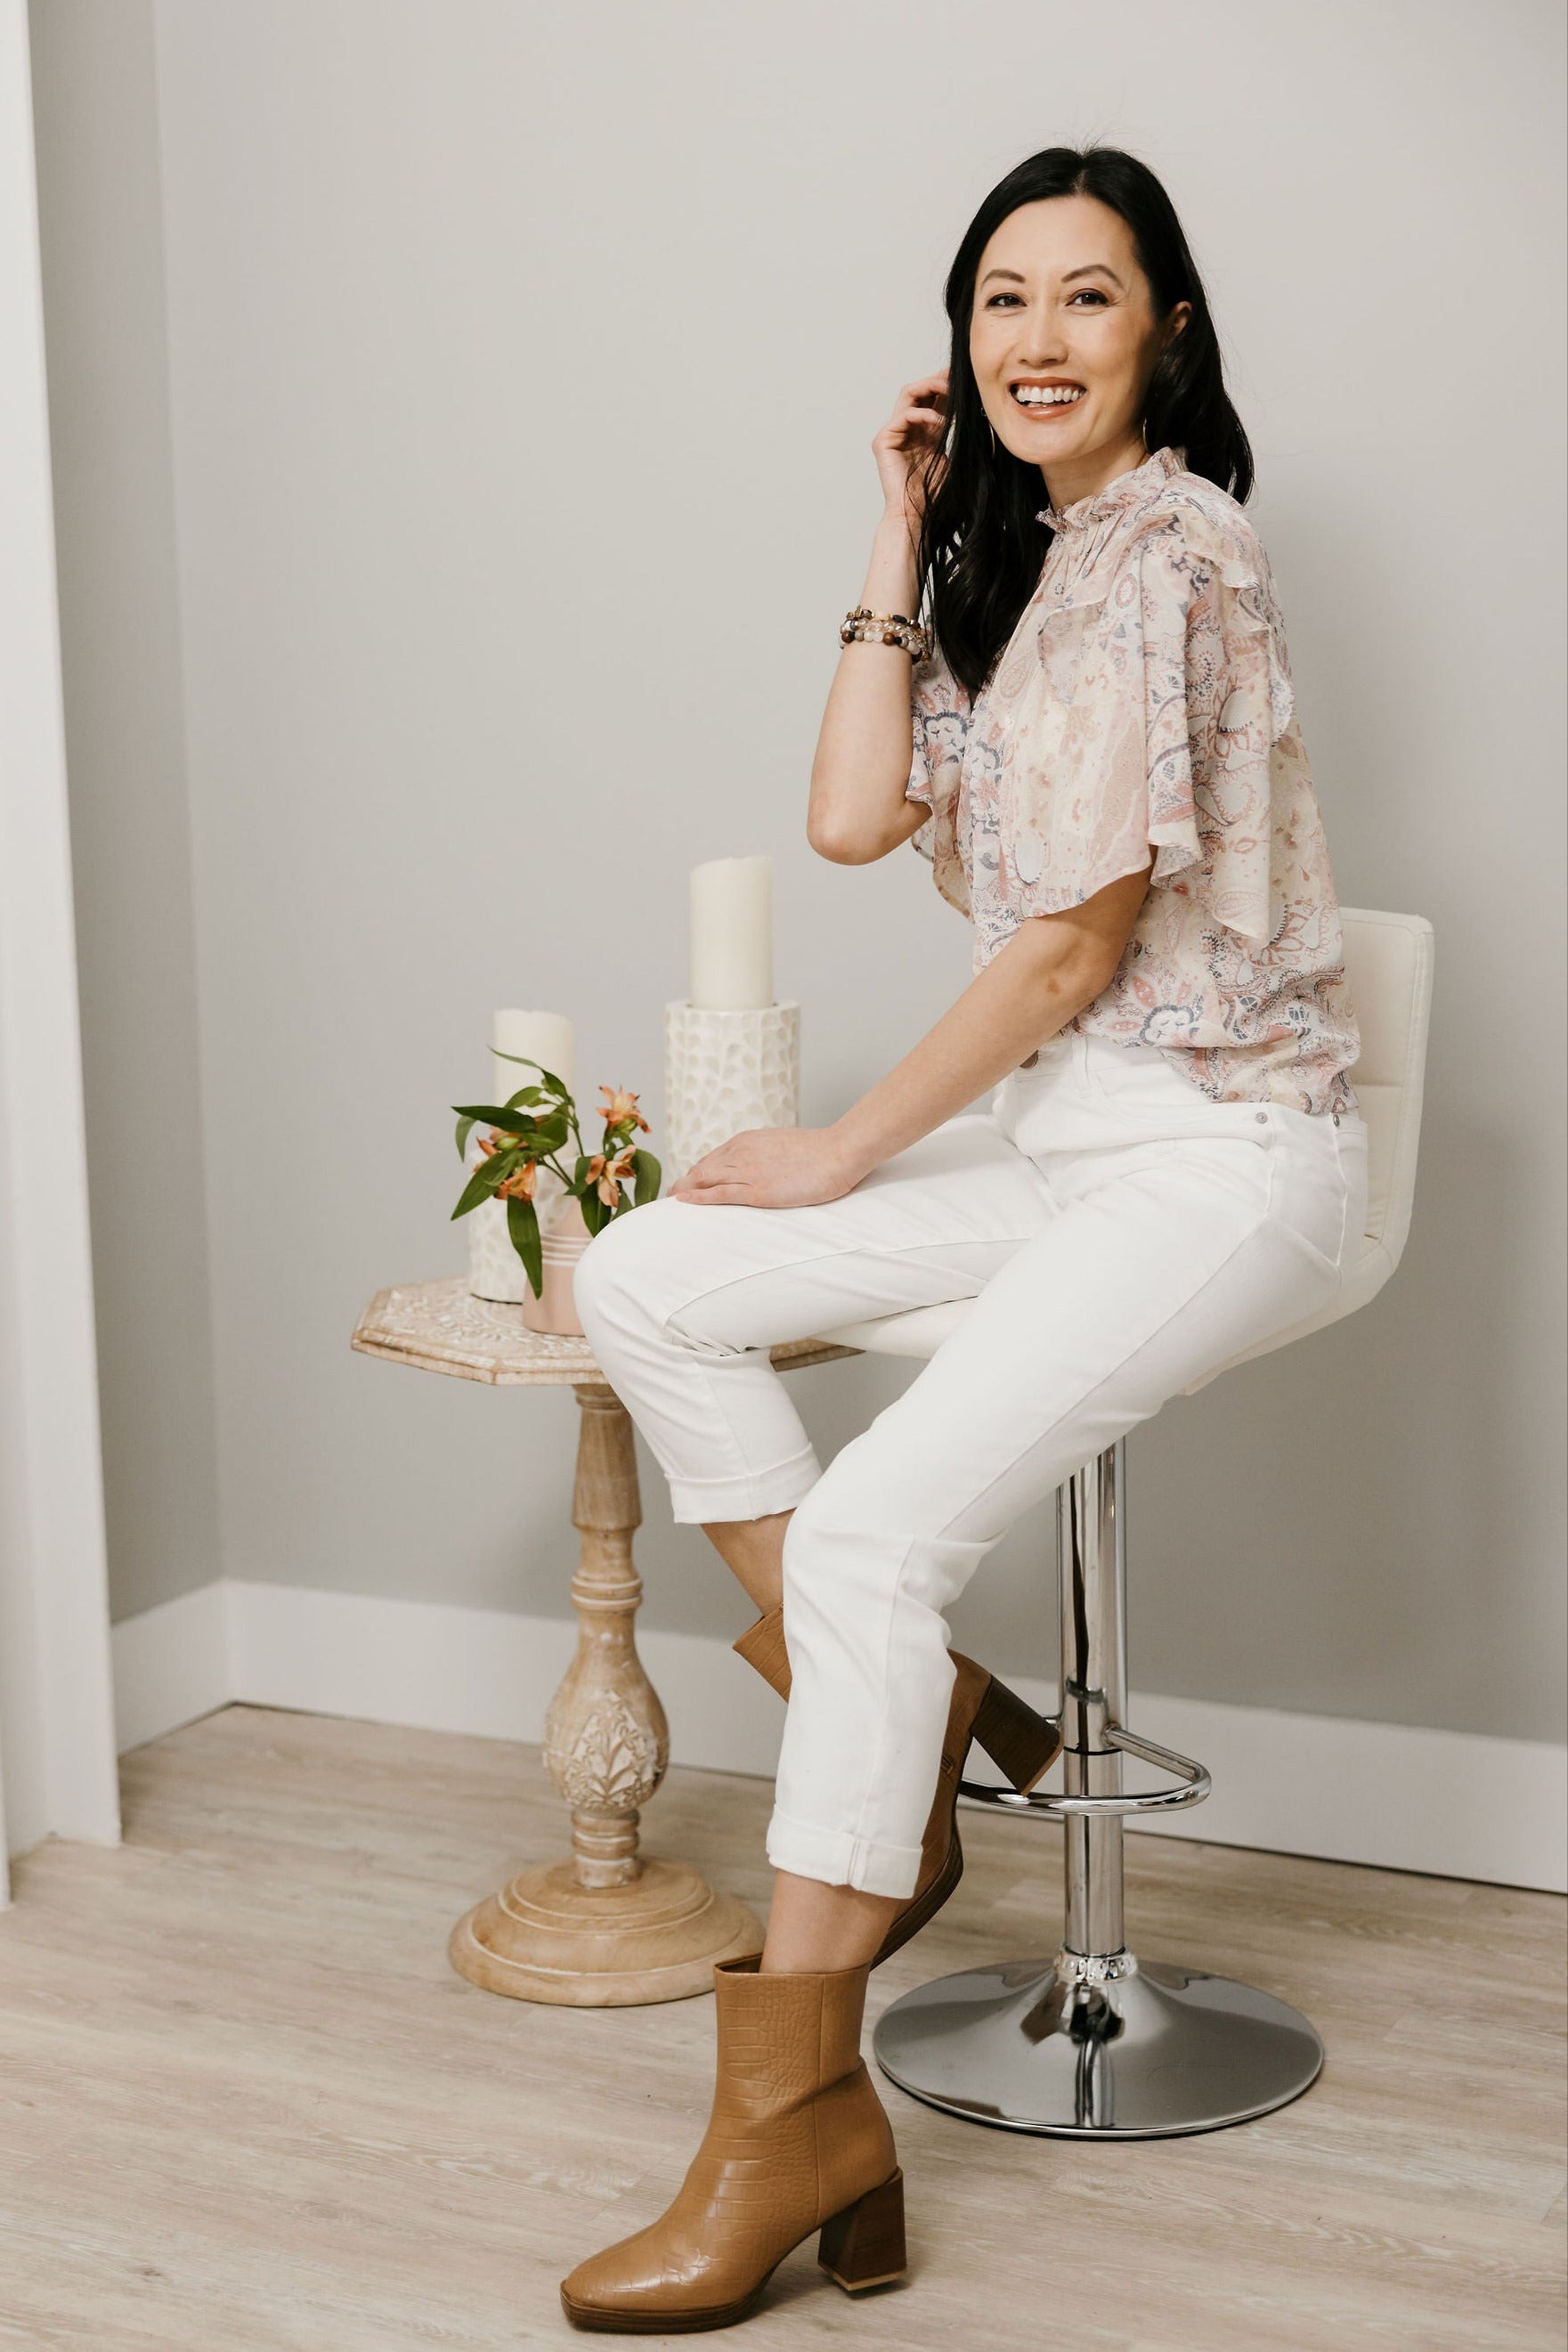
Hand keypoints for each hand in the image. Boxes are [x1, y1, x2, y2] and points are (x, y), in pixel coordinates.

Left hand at [670, 1125, 862, 1208]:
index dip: (697, 1173)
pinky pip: (719, 1194)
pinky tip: (683, 1201)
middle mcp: (741, 1153)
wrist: (838, 1152)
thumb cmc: (819, 1151)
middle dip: (684, 1183)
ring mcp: (748, 1171)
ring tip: (669, 1203)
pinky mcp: (757, 1191)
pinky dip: (698, 1197)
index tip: (688, 1183)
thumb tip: (763, 1165)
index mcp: (747, 1141)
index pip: (712, 1158)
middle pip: (702, 1169)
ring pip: (704, 1180)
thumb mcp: (783, 1145)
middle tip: (670, 1196)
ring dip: (685, 1190)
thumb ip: (766, 1154)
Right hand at [872, 369, 949, 530]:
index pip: (932, 398)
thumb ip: (963, 435)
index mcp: (923, 432)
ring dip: (930, 387)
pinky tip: (941, 424)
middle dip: (938, 380)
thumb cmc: (936, 495)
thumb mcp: (957, 457)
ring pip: (908, 394)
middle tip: (957, 377)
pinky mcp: (883, 441)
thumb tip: (986, 415)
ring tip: (950, 392)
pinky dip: (925, 415)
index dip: (946, 385)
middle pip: (918, 390)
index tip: (965, 378)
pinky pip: (904, 415)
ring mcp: (892, 434)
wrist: (917, 517)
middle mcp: (906, 429)